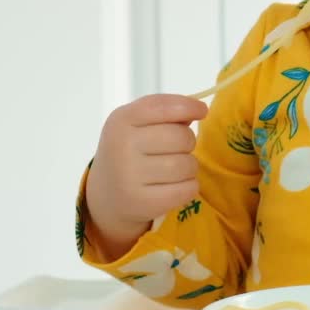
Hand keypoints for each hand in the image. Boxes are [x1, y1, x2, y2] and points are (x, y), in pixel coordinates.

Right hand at [85, 95, 208, 257]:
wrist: (108, 196)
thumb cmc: (131, 151)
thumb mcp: (136, 123)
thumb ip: (165, 111)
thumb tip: (198, 109)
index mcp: (121, 121)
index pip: (163, 107)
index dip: (188, 107)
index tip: (201, 110)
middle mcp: (122, 147)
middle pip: (182, 137)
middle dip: (188, 142)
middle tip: (175, 150)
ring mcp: (130, 177)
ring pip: (187, 164)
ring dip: (189, 167)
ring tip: (172, 170)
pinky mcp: (143, 203)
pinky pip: (188, 188)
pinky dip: (189, 186)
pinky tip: (173, 186)